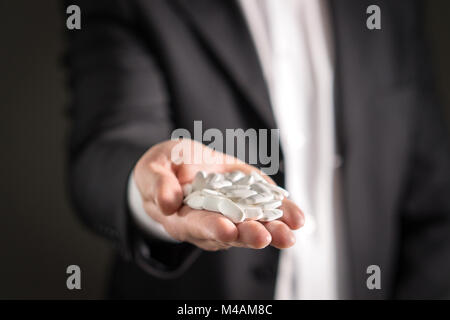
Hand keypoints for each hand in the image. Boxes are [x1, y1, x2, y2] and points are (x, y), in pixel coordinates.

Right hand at [133, 139, 304, 250]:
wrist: (177, 165)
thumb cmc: (161, 169)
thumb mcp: (152, 170)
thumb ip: (158, 185)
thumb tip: (167, 203)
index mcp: (182, 218)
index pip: (197, 226)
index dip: (211, 228)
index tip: (226, 230)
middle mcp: (209, 221)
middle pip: (230, 233)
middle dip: (248, 235)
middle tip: (264, 236)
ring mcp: (230, 212)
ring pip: (252, 224)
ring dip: (273, 228)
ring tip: (290, 229)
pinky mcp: (246, 197)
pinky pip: (264, 206)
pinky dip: (281, 210)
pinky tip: (296, 215)